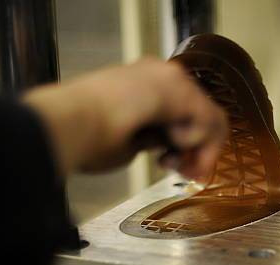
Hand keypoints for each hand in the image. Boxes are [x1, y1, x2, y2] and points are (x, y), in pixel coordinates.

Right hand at [23, 57, 227, 178]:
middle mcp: (160, 75)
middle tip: (188, 174)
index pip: (181, 112)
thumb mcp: (128, 140)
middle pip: (199, 113)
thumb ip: (151, 138)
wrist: (69, 124)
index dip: (184, 144)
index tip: (174, 167)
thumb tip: (165, 144)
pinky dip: (197, 143)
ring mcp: (170, 79)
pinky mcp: (179, 91)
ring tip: (182, 169)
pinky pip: (209, 120)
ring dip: (202, 149)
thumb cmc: (85, 136)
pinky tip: (172, 149)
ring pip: (209, 117)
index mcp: (143, 84)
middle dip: (198, 149)